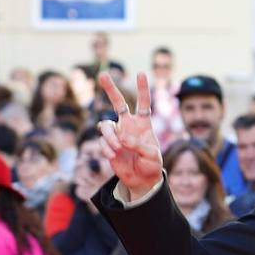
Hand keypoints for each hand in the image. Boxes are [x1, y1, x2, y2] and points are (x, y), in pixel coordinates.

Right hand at [98, 72, 164, 197]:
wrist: (141, 180)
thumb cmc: (151, 165)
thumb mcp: (152, 155)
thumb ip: (139, 145)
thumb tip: (122, 138)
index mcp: (143, 124)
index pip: (143, 103)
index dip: (142, 89)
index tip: (141, 74)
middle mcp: (128, 125)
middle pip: (118, 103)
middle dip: (110, 89)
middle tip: (102, 74)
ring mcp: (117, 134)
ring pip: (105, 125)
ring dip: (109, 137)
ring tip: (117, 149)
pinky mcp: (108, 145)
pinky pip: (102, 142)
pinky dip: (107, 149)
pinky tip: (114, 157)